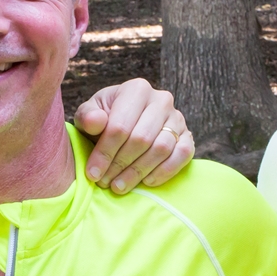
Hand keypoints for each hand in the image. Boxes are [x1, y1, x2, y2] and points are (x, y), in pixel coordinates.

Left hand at [72, 78, 193, 192]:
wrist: (126, 122)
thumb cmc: (105, 119)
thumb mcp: (89, 114)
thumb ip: (88, 117)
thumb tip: (96, 121)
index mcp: (136, 89)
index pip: (120, 126)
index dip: (105, 153)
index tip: (93, 173)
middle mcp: (161, 100)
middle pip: (141, 139)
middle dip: (120, 165)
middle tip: (105, 183)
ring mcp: (178, 118)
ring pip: (161, 149)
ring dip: (138, 172)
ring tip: (120, 186)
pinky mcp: (188, 135)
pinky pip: (183, 154)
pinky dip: (165, 171)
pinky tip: (146, 181)